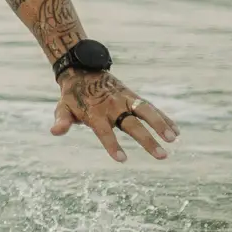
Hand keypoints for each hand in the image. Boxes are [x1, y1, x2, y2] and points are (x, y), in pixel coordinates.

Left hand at [51, 70, 178, 162]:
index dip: (112, 145)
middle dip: (147, 140)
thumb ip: (62, 120)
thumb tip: (55, 131)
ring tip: (174, 138)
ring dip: (161, 124)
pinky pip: (150, 107)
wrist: (83, 71)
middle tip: (162, 155)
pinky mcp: (133, 96)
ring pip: (146, 112)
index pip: (104, 131)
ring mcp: (125, 100)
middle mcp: (113, 107)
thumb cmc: (73, 97)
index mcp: (95, 113)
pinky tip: (176, 130)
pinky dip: (163, 118)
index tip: (122, 159)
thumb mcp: (63, 107)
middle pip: (132, 125)